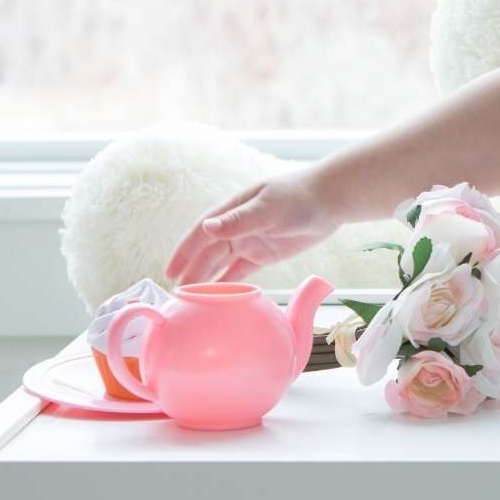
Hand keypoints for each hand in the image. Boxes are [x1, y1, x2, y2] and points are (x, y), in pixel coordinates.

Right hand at [164, 169, 338, 285]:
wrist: (329, 200)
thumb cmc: (298, 196)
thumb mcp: (268, 208)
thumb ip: (239, 221)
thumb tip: (207, 227)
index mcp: (231, 211)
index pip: (201, 234)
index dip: (184, 252)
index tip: (170, 272)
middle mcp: (236, 227)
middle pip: (208, 254)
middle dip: (192, 273)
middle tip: (178, 298)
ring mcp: (249, 241)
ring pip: (222, 265)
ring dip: (207, 281)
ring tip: (193, 302)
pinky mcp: (264, 255)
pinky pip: (241, 273)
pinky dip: (230, 285)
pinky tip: (220, 300)